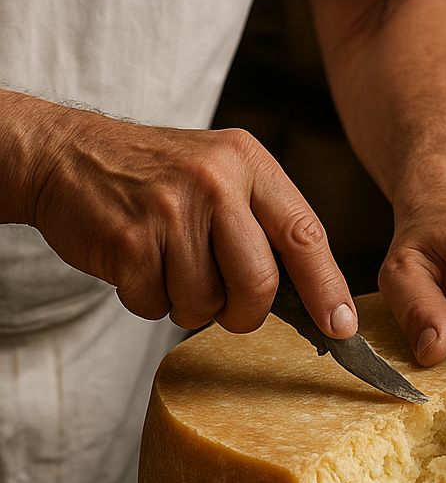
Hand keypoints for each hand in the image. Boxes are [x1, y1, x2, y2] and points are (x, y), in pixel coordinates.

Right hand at [18, 96, 355, 336]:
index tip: (341, 327)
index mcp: (249, 163)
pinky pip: (158, 305)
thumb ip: (270, 225)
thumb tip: (322, 301)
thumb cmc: (162, 178)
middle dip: (245, 313)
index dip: (328, 289)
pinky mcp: (128, 240)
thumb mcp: (225, 175)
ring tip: (171, 266)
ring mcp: (169, 210)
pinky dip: (150, 301)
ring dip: (189, 305)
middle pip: (259, 285)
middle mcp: (214, 181)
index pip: (305, 235)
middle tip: (227, 304)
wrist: (67, 155)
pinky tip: (140, 264)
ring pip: (206, 304)